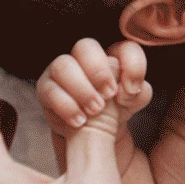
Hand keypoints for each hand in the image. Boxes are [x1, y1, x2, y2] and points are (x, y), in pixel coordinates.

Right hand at [37, 39, 151, 174]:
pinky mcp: (47, 91)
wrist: (92, 138)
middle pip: (85, 45)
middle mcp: (86, 60)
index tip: (132, 91)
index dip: (130, 65)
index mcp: (114, 58)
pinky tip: (79, 122)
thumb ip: (137, 91)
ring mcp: (63, 74)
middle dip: (98, 71)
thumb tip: (126, 88)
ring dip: (81, 88)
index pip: (124, 47)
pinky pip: (47, 89)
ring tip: (95, 111)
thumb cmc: (117, 113)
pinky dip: (65, 105)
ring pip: (62, 64)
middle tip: (109, 96)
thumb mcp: (135, 102)